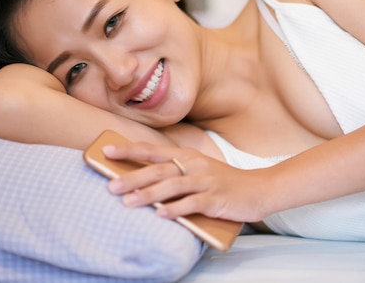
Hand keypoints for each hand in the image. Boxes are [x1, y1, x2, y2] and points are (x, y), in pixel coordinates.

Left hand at [102, 140, 271, 222]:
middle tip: (110, 186)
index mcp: (187, 156)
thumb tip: (139, 181)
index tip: (106, 150)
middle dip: (132, 177)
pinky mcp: (215, 199)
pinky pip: (192, 204)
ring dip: (149, 194)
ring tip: (128, 202)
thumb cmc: (222, 182)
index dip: (129, 149)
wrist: (258, 189)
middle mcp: (194, 165)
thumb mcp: (198, 170)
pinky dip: (175, 209)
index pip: (152, 150)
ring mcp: (205, 182)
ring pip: (172, 186)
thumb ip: (173, 173)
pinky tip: (161, 214)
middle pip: (158, 170)